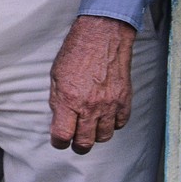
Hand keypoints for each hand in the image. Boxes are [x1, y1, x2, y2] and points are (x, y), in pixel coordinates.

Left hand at [49, 15, 135, 153]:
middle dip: (77, 146)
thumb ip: (57, 101)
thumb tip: (59, 121)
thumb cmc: (77, 52)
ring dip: (95, 135)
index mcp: (68, 99)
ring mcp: (109, 104)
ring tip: (91, 127)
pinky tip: (106, 115)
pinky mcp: (124, 100)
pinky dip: (112, 124)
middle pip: (84, 142)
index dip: (58, 142)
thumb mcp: (56, 76)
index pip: (62, 136)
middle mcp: (89, 106)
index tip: (59, 141)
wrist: (102, 35)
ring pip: (103, 137)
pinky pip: (119, 124)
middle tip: (75, 142)